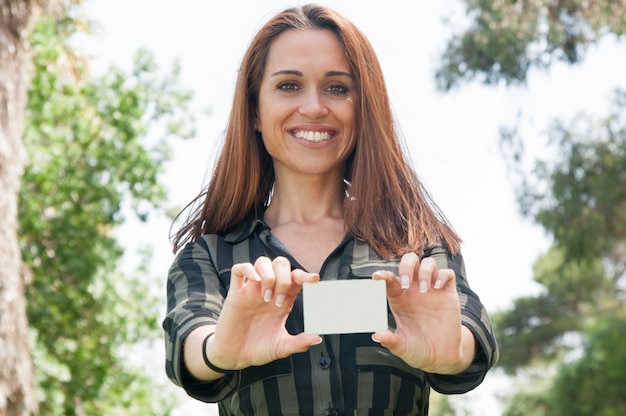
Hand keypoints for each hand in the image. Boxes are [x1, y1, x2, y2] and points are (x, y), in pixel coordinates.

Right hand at [206, 256, 320, 371]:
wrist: (234, 356)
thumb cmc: (258, 349)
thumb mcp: (281, 347)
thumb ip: (299, 343)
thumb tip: (318, 338)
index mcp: (283, 300)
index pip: (296, 278)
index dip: (306, 275)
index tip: (315, 279)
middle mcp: (269, 291)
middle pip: (281, 264)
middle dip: (284, 278)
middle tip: (279, 301)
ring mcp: (252, 290)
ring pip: (262, 262)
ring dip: (268, 276)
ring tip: (266, 297)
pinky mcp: (235, 293)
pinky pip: (239, 269)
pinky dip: (247, 269)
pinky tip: (254, 280)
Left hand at [371, 253, 474, 373]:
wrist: (441, 357)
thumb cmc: (417, 349)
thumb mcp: (402, 347)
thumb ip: (390, 341)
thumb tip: (376, 335)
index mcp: (399, 299)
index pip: (390, 280)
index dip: (383, 275)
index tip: (376, 277)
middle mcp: (415, 290)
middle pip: (409, 261)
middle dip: (406, 266)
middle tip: (407, 283)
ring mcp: (432, 290)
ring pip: (428, 263)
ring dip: (425, 271)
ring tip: (425, 289)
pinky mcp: (448, 294)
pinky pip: (447, 273)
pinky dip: (442, 275)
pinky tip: (438, 288)